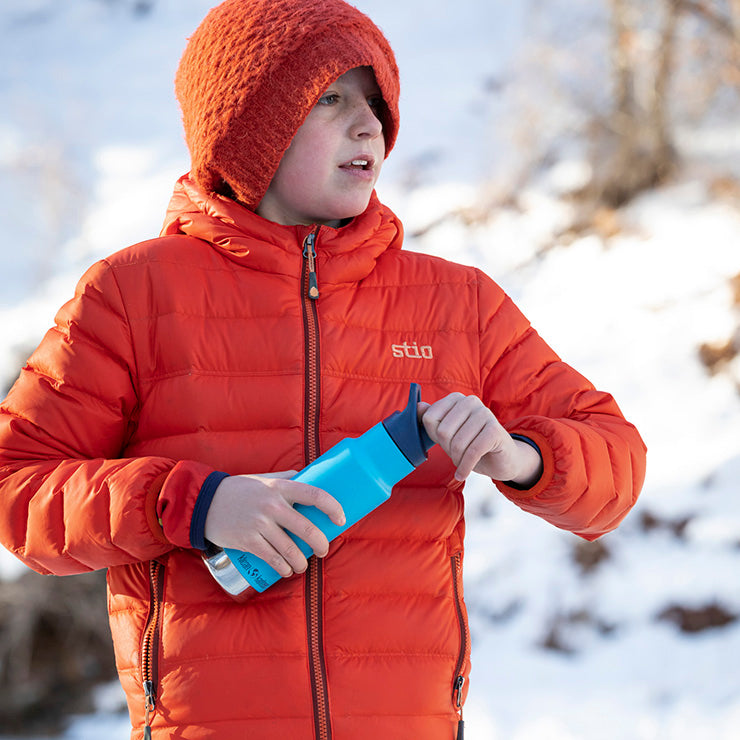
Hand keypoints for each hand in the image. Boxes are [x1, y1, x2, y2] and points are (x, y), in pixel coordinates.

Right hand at [204, 471, 345, 577]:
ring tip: (302, 565)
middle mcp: (272, 505)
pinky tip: (287, 570)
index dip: (332, 507)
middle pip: (306, 529)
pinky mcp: (248, 541)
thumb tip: (307, 476)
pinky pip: (273, 558)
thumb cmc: (238, 489)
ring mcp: (260, 524)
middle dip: (320, 544)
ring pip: (291, 550)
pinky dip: (283, 568)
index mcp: (279, 487)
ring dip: (301, 562)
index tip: (342, 519)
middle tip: (323, 550)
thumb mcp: (263, 479)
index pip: (314, 494)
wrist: (204, 502)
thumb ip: (285, 478)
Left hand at [418, 393, 541, 485]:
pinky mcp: (495, 430)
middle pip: (443, 431)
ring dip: (457, 460)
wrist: (502, 459)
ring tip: (462, 462)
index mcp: (456, 399)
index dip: (434, 437)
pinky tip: (462, 474)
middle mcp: (470, 401)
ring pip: (458, 443)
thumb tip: (417, 406)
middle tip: (456, 455)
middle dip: (447, 450)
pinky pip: (472, 452)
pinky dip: (465, 467)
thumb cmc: (471, 445)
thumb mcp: (449, 433)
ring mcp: (485, 413)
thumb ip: (433, 418)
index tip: (444, 444)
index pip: (430, 418)